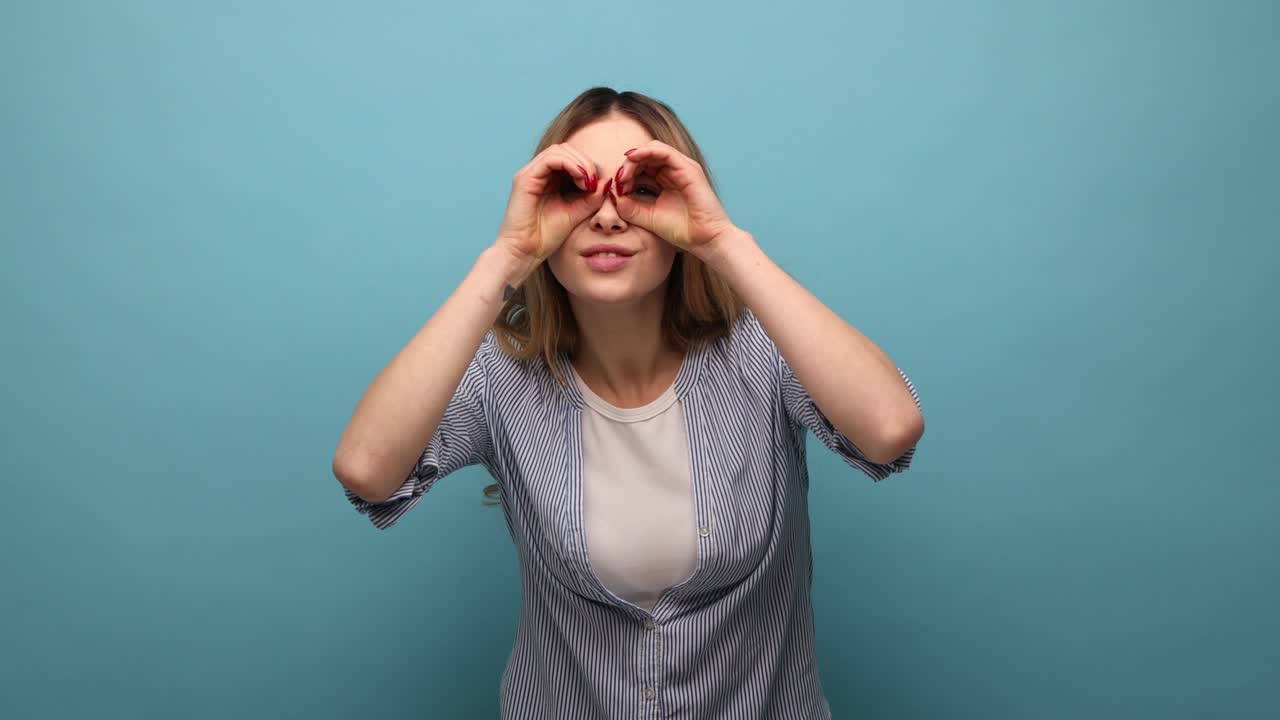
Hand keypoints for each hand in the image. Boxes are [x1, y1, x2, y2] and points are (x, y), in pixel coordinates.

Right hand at [495, 143, 606, 267]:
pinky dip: (569, 164)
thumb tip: (607, 181)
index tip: (599, 185)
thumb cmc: (546, 236)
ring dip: (579, 162)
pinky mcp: (524, 179)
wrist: (525, 253)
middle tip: (595, 181)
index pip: (571, 158)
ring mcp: (530, 174)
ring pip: (558, 150)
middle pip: (566, 150)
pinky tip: (580, 179)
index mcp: (548, 179)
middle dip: (585, 162)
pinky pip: (550, 159)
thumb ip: (591, 197)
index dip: (588, 165)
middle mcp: (537, 173)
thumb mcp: (576, 213)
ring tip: (588, 182)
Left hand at [610, 141, 738, 254]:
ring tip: (624, 174)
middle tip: (618, 181)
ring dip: (634, 159)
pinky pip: (663, 152)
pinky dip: (646, 152)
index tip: (615, 189)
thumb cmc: (682, 230)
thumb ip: (629, 206)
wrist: (706, 240)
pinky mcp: (688, 168)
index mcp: (665, 181)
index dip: (625, 174)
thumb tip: (612, 195)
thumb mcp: (647, 217)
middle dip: (628, 166)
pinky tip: (632, 159)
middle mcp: (673, 171)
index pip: (641, 168)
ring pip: (652, 150)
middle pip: (644, 157)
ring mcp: (682, 167)